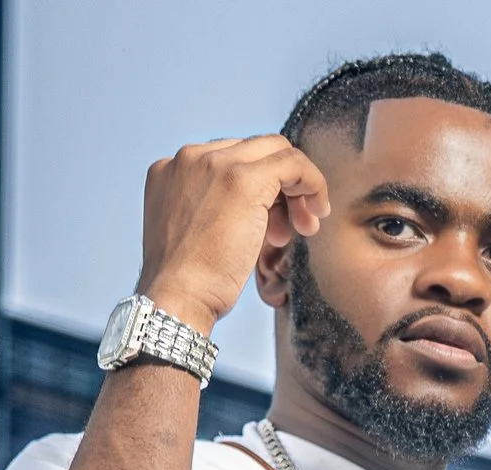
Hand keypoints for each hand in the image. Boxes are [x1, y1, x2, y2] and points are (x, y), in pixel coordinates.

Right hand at [139, 136, 328, 336]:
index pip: (228, 160)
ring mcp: (215, 163)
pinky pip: (292, 162)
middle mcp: (190, 156)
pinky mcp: (242, 178)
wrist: (177, 299)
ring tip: (303, 229)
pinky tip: (319, 211)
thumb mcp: (195, 234)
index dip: (256, 189)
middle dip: (279, 187)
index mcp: (171, 169)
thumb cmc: (187, 285)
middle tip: (293, 229)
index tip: (270, 225)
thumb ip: (213, 209)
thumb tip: (254, 208)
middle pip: (252, 151)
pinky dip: (312, 182)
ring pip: (274, 150)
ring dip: (297, 188)